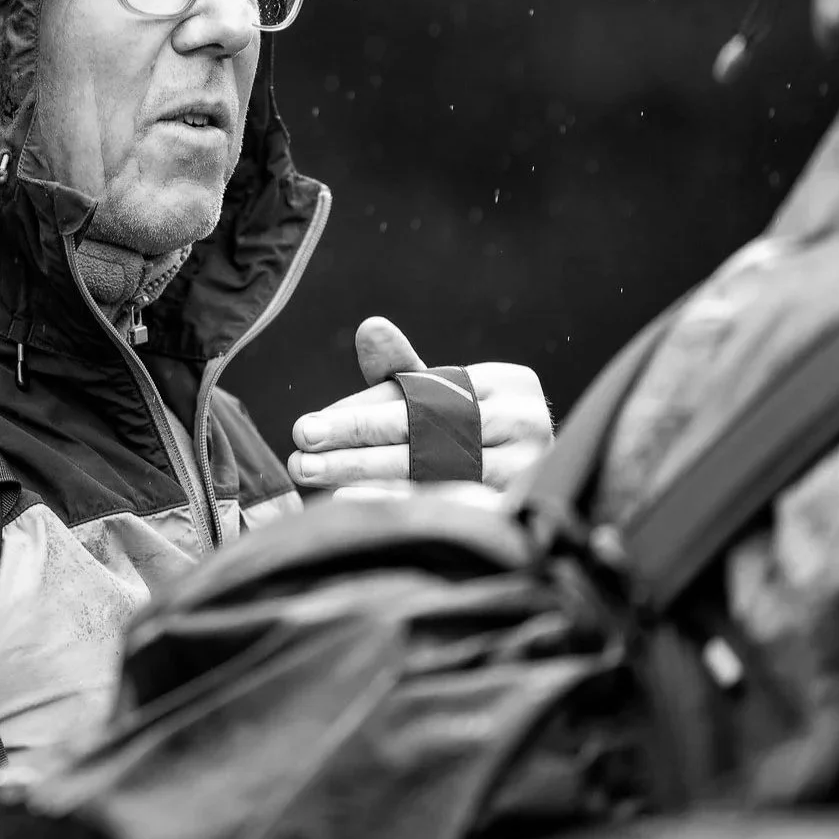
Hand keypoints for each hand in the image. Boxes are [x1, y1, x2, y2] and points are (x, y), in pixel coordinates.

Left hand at [288, 317, 552, 491]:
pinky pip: (442, 507)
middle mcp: (525, 424)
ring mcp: (526, 470)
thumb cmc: (474, 431)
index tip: (310, 426)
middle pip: (423, 432)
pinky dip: (394, 502)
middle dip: (354, 439)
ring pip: (430, 471)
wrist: (537, 484)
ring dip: (365, 473)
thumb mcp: (442, 396)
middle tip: (301, 446)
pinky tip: (350, 501)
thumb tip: (370, 329)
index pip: (421, 396)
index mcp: (507, 383)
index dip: (362, 413)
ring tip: (314, 474)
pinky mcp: (517, 510)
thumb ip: (400, 369)